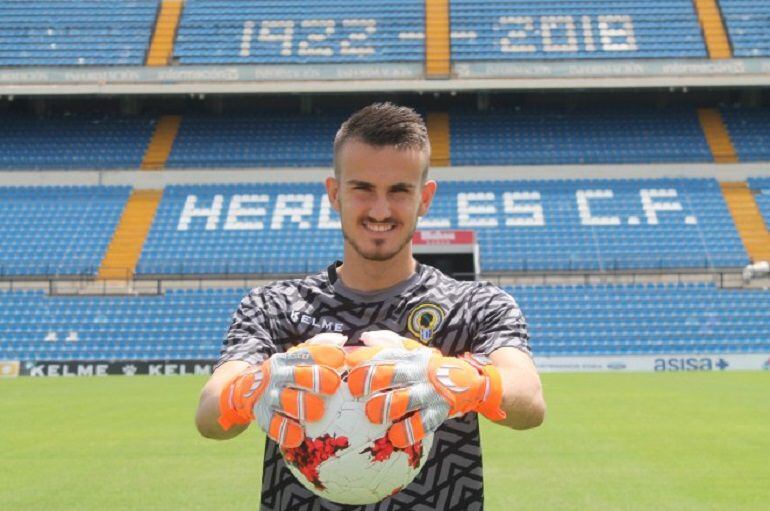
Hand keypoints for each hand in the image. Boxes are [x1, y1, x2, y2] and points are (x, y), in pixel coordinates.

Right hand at [218, 333, 346, 447]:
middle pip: (296, 375)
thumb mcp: (298, 357)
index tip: (341, 360)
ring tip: (319, 412)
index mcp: (289, 359)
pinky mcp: (264, 416)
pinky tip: (299, 436)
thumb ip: (320, 348)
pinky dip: (285, 431)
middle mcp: (279, 375)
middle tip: (333, 386)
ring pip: (284, 400)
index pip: (307, 354)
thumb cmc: (288, 374)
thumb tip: (340, 341)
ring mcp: (270, 396)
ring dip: (302, 405)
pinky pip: (273, 425)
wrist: (248, 389)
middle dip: (315, 379)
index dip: (325, 355)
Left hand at [347, 331, 504, 447]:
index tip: (345, 364)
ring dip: (386, 406)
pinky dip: (407, 431)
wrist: (471, 382)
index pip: (383, 353)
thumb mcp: (414, 350)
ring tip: (373, 415)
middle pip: (390, 372)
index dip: (362, 358)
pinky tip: (394, 437)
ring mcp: (430, 391)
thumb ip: (390, 343)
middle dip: (369, 380)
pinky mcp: (440, 411)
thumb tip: (364, 338)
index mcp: (409, 357)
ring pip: (404, 399)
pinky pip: (423, 423)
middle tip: (354, 390)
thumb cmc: (432, 367)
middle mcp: (418, 372)